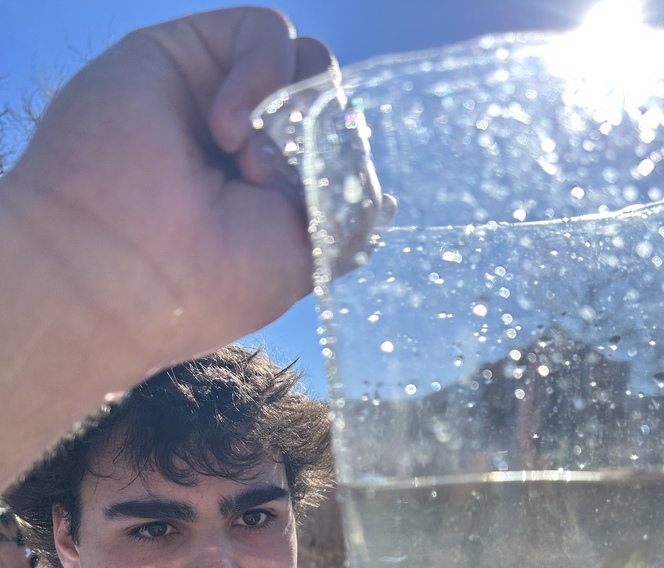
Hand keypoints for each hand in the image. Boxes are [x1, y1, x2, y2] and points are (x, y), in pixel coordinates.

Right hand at [3, 8, 331, 376]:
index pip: (340, 150)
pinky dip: (264, 71)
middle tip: (274, 188)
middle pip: (327, 104)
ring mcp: (218, 98)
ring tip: (248, 163)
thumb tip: (383, 198)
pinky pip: (266, 29)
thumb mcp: (307, 261)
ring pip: (304, 64)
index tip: (324, 204)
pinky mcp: (187, 54)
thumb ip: (347, 218)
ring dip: (291, 112)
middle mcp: (250, 146)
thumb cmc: (213, 282)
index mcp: (275, 196)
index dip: (345, 164)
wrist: (120, 268)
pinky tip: (229, 128)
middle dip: (319, 142)